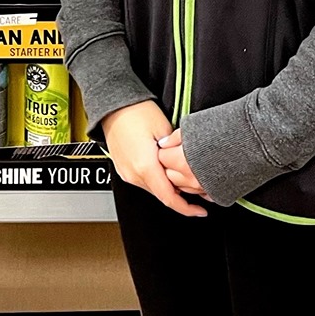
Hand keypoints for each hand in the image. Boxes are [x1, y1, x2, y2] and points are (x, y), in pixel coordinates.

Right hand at [102, 100, 207, 216]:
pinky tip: (165, 168)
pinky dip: (157, 179)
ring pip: (153, 188)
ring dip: (168, 186)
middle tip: (197, 189)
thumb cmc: (136, 112)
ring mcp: (127, 173)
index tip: (200, 211)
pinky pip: (143, 180)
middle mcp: (134, 174)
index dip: (187, 208)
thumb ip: (176, 154)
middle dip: (181, 196)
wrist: (113, 105)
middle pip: (162, 195)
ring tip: (181, 175)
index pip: (169, 198)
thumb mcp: (164, 130)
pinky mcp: (124, 169)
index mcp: (145, 167)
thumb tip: (186, 167)